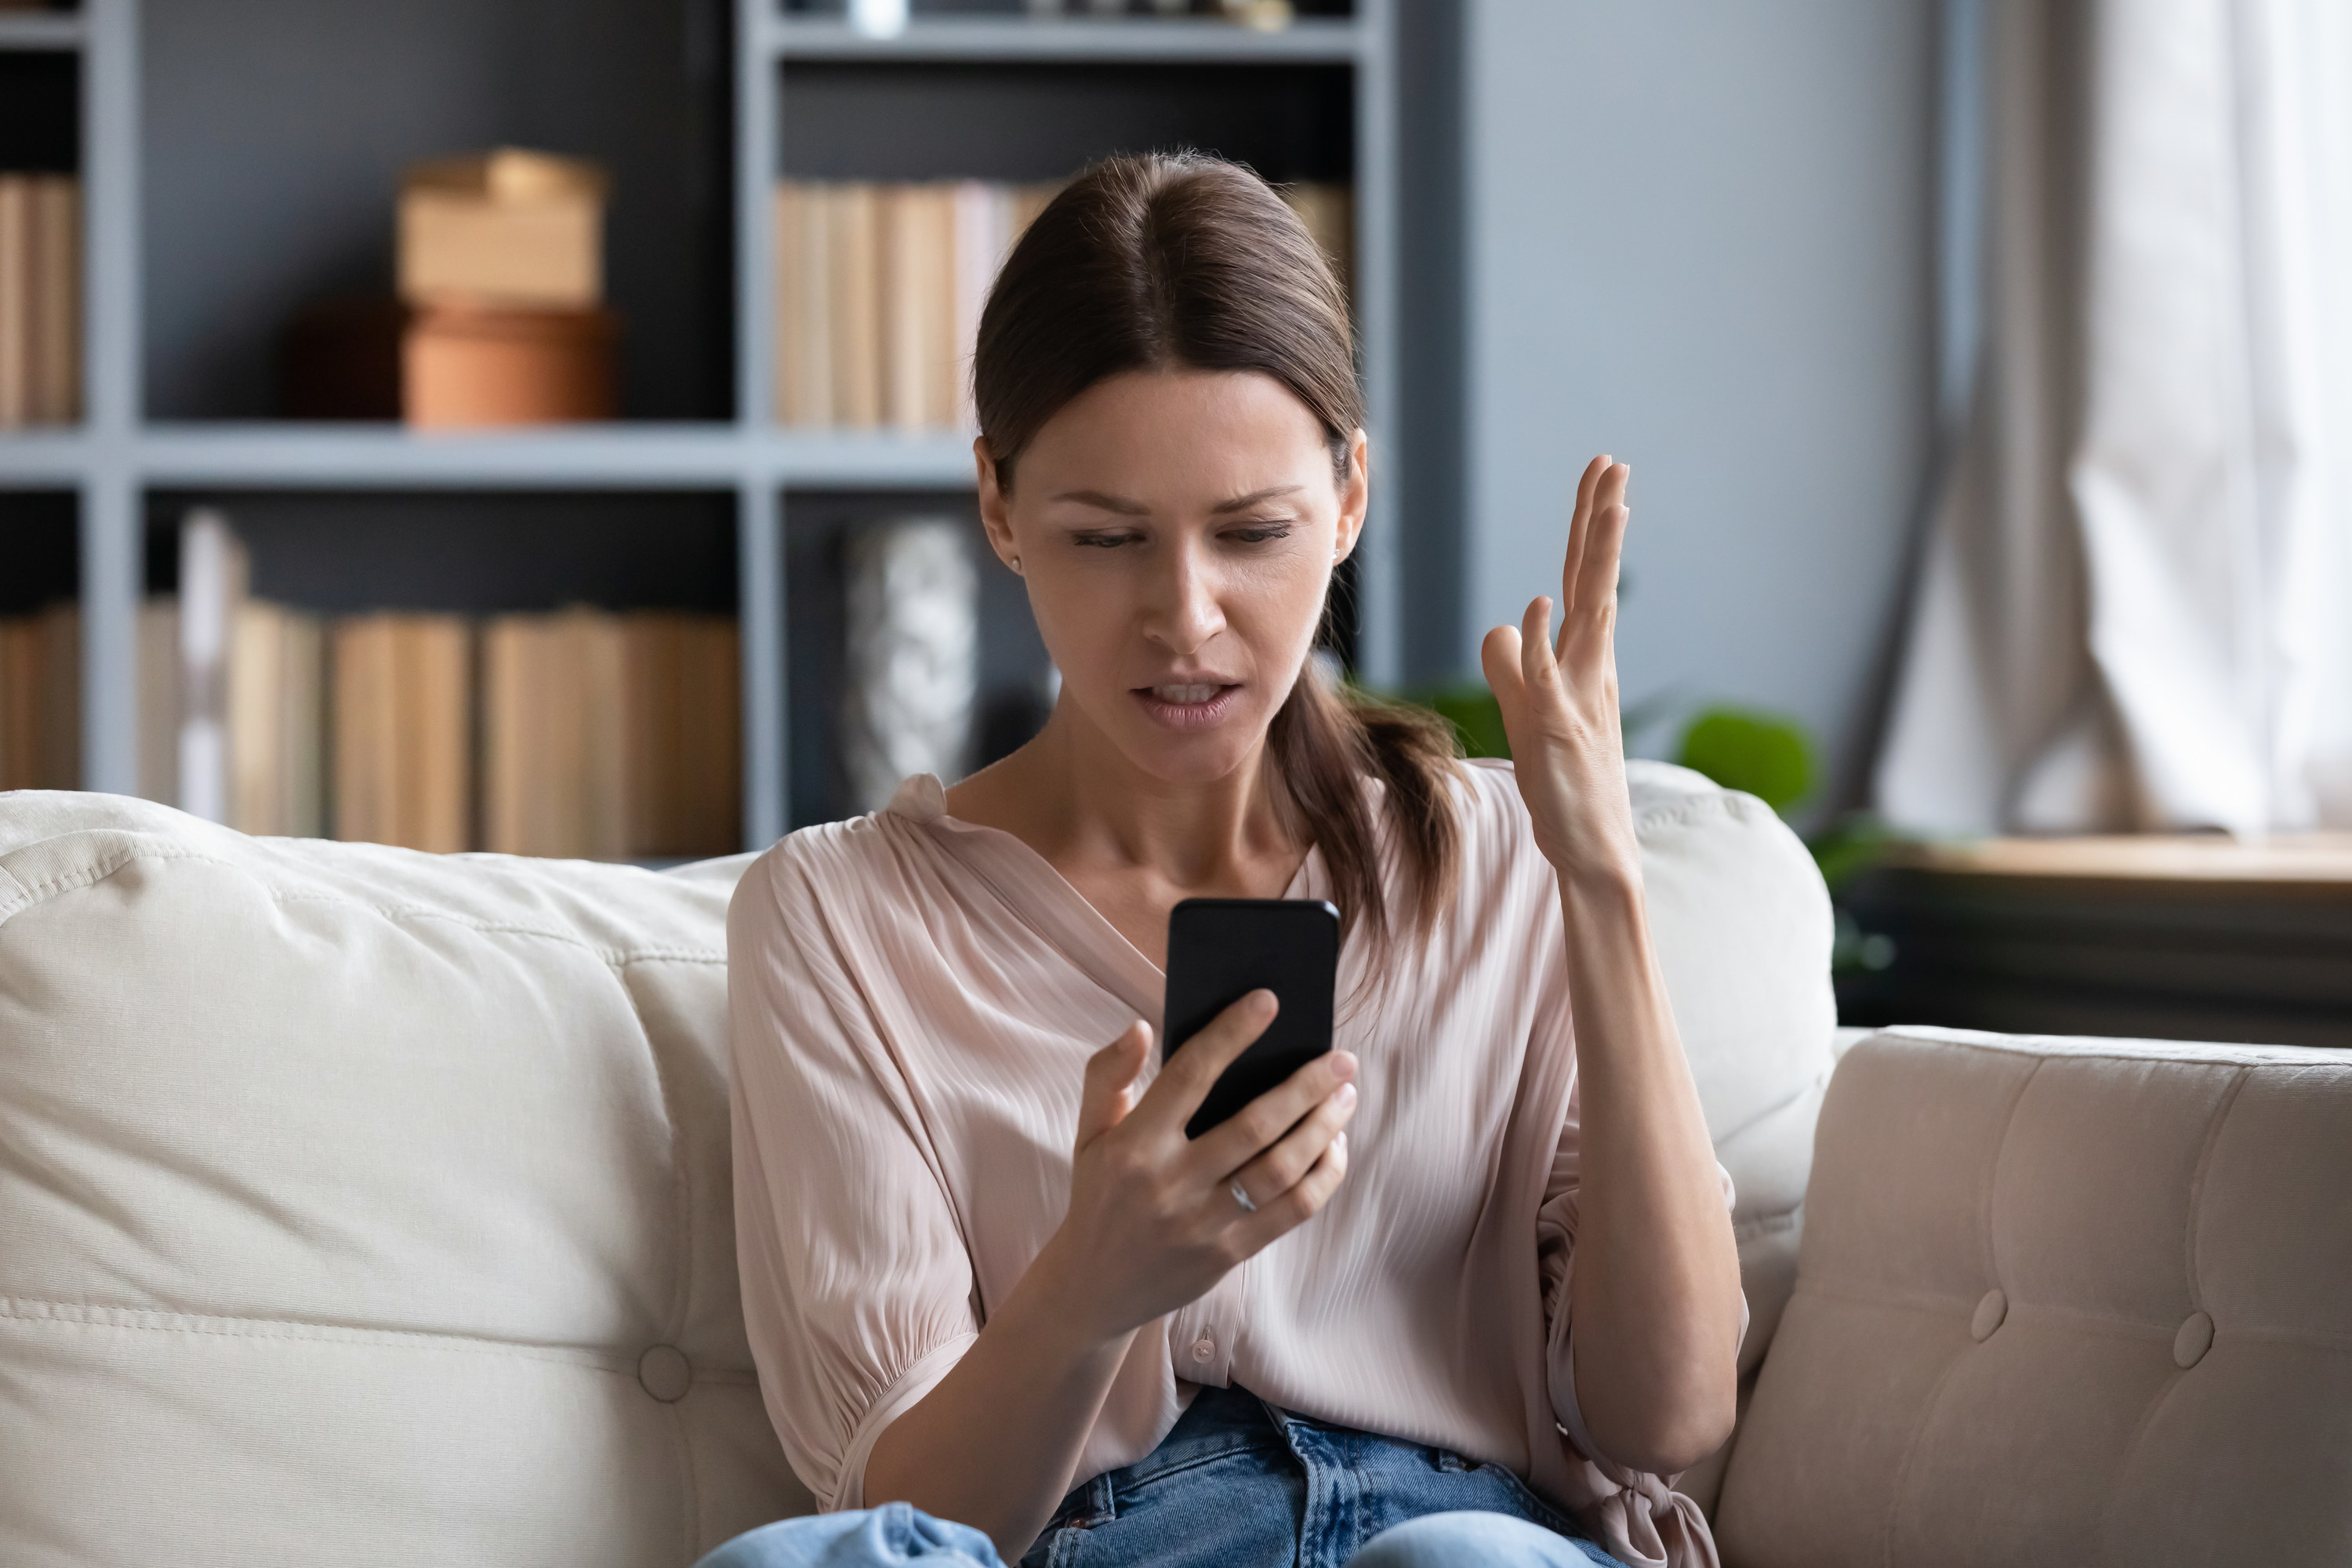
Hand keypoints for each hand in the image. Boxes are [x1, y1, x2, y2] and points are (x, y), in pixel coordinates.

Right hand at [1041, 992, 1356, 1342]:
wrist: (1093, 1287)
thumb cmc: (1100, 1194)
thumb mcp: (1087, 1133)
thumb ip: (1107, 1074)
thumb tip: (1142, 1027)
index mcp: (1134, 1144)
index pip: (1189, 1075)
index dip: (1231, 1034)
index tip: (1269, 1001)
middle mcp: (1170, 1184)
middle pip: (1254, 1126)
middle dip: (1306, 1086)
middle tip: (1342, 1059)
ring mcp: (1203, 1224)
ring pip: (1281, 1169)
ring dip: (1323, 1128)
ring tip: (1345, 1097)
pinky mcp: (1229, 1254)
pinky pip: (1292, 1211)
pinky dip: (1323, 1175)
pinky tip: (1333, 1147)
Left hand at [1480, 455, 1640, 876]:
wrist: (1592, 850)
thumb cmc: (1564, 784)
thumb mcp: (1527, 712)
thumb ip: (1514, 666)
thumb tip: (1505, 624)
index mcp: (1583, 661)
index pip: (1585, 580)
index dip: (1591, 528)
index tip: (1603, 476)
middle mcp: (1589, 669)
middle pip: (1595, 582)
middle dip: (1603, 522)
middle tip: (1614, 465)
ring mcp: (1578, 697)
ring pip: (1589, 615)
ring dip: (1597, 560)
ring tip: (1608, 506)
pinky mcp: (1558, 732)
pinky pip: (1549, 681)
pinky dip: (1545, 643)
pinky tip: (1540, 606)